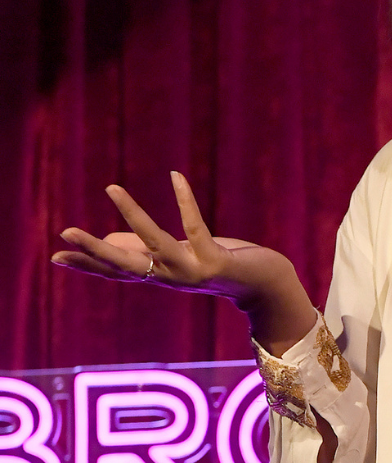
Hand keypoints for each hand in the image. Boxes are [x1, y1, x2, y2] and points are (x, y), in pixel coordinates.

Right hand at [51, 172, 315, 352]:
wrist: (264, 285)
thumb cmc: (220, 264)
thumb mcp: (181, 255)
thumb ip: (149, 248)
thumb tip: (112, 235)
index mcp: (160, 276)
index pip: (116, 272)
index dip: (87, 265)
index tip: (55, 257)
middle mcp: (170, 278)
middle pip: (125, 265)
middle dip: (94, 250)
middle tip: (65, 233)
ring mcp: (192, 272)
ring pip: (154, 242)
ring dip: (132, 215)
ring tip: (111, 188)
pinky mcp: (214, 261)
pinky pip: (196, 225)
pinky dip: (185, 200)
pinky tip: (175, 177)